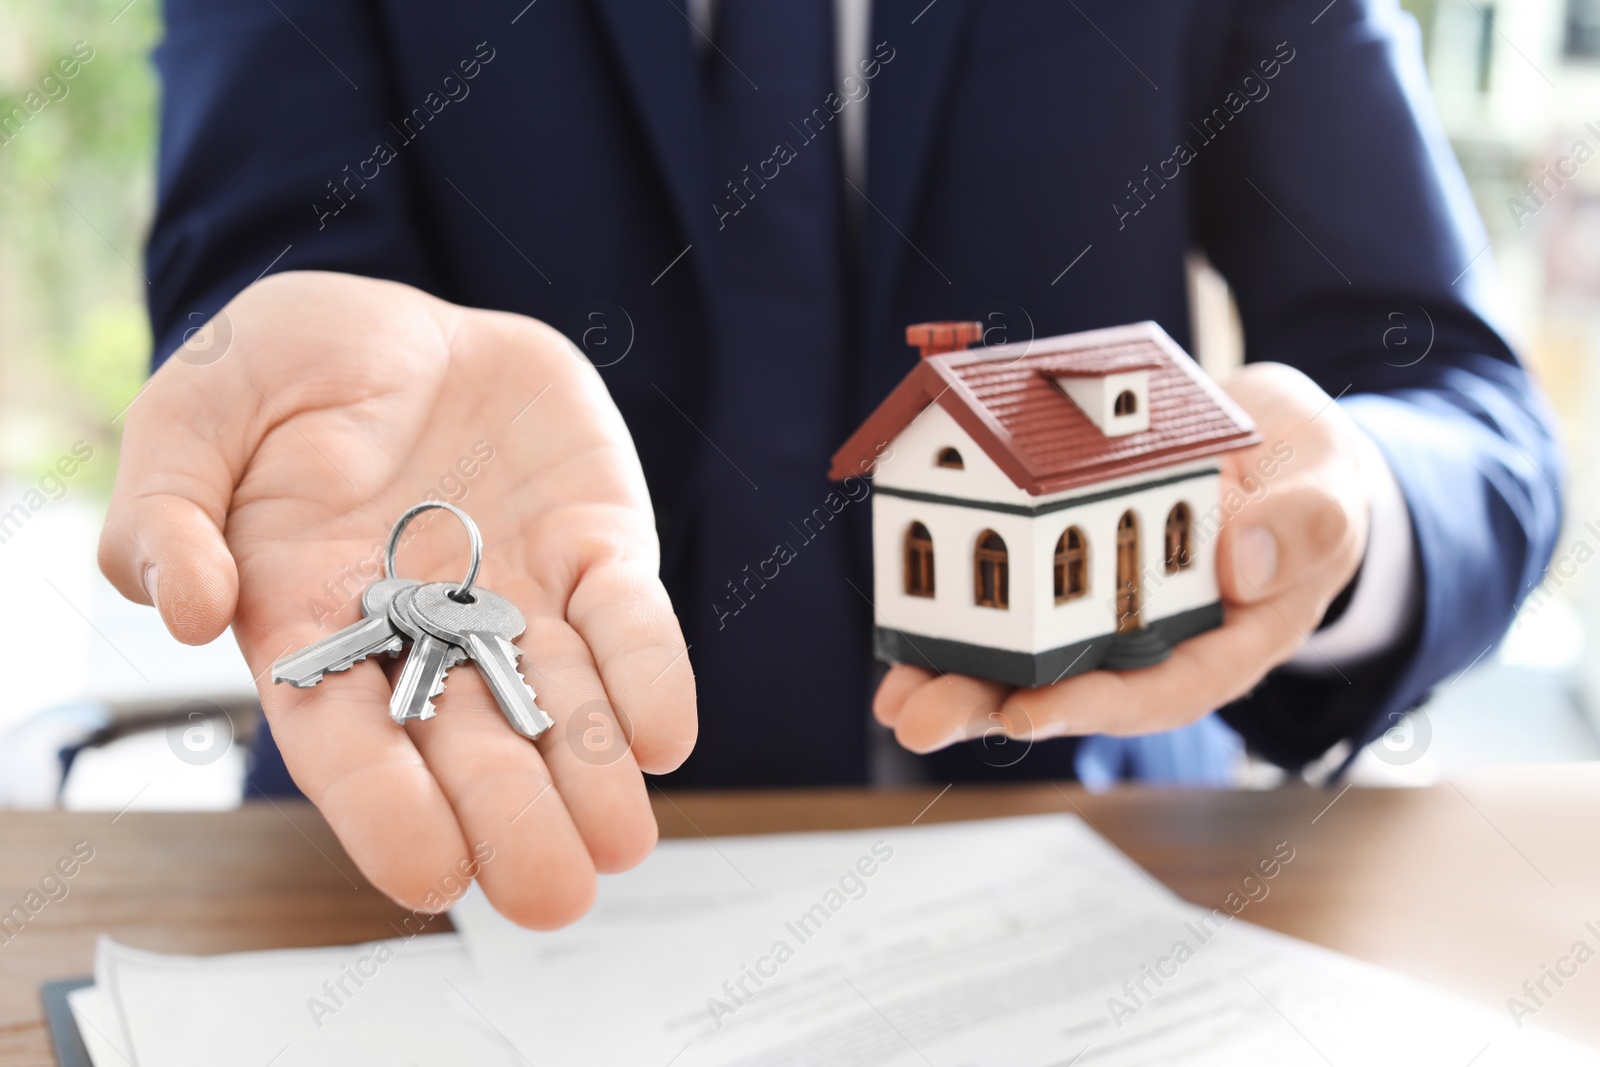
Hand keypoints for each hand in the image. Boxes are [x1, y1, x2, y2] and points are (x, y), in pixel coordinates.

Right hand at [99, 272, 695, 926]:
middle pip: (470, 745)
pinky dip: (648, 671)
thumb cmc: (279, 374)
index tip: (431, 871)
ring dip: (591, 773)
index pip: (346, 740)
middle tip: (552, 893)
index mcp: (311, 627)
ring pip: (560, 701)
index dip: (386, 808)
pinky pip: (627, 615)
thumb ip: (165, 509)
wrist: (395, 318)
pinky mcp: (593, 542)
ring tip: (619, 840)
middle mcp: (425, 634)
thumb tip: (182, 610)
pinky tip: (661, 733)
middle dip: (513, 819)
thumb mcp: (190, 413)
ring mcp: (518, 593)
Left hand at [872, 362, 1371, 751]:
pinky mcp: (1075, 574)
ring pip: (1032, 661)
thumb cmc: (1309, 478)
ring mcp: (1114, 614)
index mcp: (1231, 639)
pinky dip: (960, 618)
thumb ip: (1306, 525)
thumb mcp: (1331, 491)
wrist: (1275, 442)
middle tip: (920, 723)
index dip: (1093, 704)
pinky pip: (1015, 603)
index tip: (1029, 714)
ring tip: (895, 701)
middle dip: (993, 709)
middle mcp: (1162, 642)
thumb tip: (1245, 563)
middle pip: (1076, 690)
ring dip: (960, 682)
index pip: (1162, 688)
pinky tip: (905, 637)